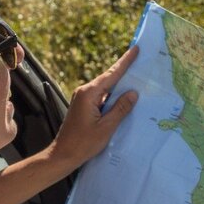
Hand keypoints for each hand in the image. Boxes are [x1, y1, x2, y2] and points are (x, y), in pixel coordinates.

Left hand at [48, 45, 139, 170]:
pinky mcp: (83, 106)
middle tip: (140, 60)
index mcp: (89, 94)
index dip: (125, 61)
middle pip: (109, 78)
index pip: (112, 74)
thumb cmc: (84, 143)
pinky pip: (102, 96)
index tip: (135, 49)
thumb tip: (133, 93)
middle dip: (125, 71)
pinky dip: (113, 96)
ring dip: (120, 85)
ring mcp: (82, 98)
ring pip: (106, 88)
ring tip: (137, 79)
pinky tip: (124, 98)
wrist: (63, 154)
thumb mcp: (106, 127)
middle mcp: (84, 92)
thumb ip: (121, 108)